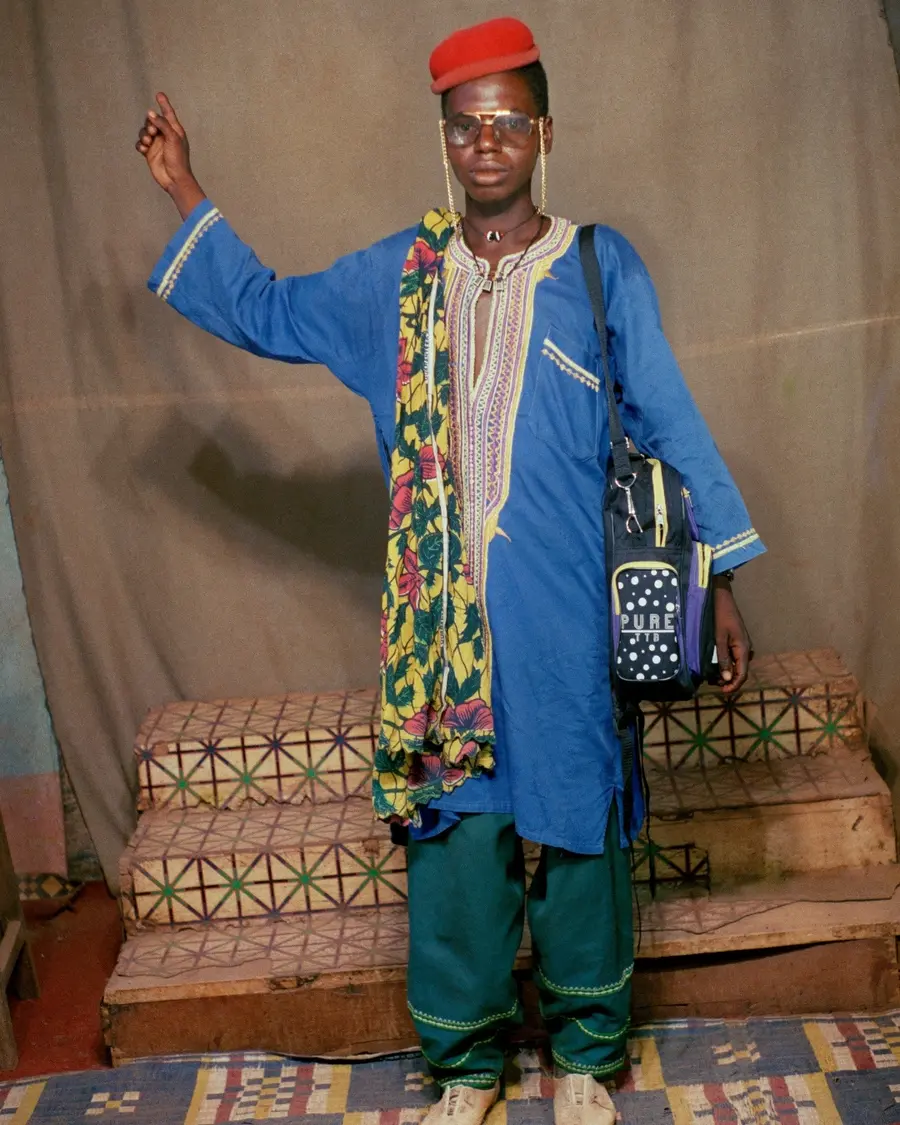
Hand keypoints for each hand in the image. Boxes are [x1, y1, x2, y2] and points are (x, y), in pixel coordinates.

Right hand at [135, 92, 205, 217]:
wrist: (174, 179)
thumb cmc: (178, 159)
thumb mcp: (173, 138)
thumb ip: (162, 124)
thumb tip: (150, 113)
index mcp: (174, 131)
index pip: (168, 114)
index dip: (163, 104)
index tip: (159, 94)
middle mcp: (165, 135)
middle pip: (151, 121)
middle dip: (149, 124)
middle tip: (153, 133)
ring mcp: (156, 144)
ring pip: (144, 132)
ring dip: (144, 135)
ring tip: (148, 143)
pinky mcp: (149, 153)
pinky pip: (140, 144)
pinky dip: (140, 145)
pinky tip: (144, 149)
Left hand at [713, 577, 752, 694]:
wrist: (722, 598)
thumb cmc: (719, 617)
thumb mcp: (719, 639)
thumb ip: (723, 659)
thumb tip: (727, 678)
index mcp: (743, 649)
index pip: (742, 674)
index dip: (734, 685)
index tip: (723, 691)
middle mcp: (746, 648)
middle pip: (741, 671)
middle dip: (730, 681)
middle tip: (715, 685)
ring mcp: (743, 644)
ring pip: (739, 665)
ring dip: (729, 673)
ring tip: (715, 678)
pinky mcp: (738, 641)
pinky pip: (736, 657)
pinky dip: (728, 665)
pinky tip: (718, 666)